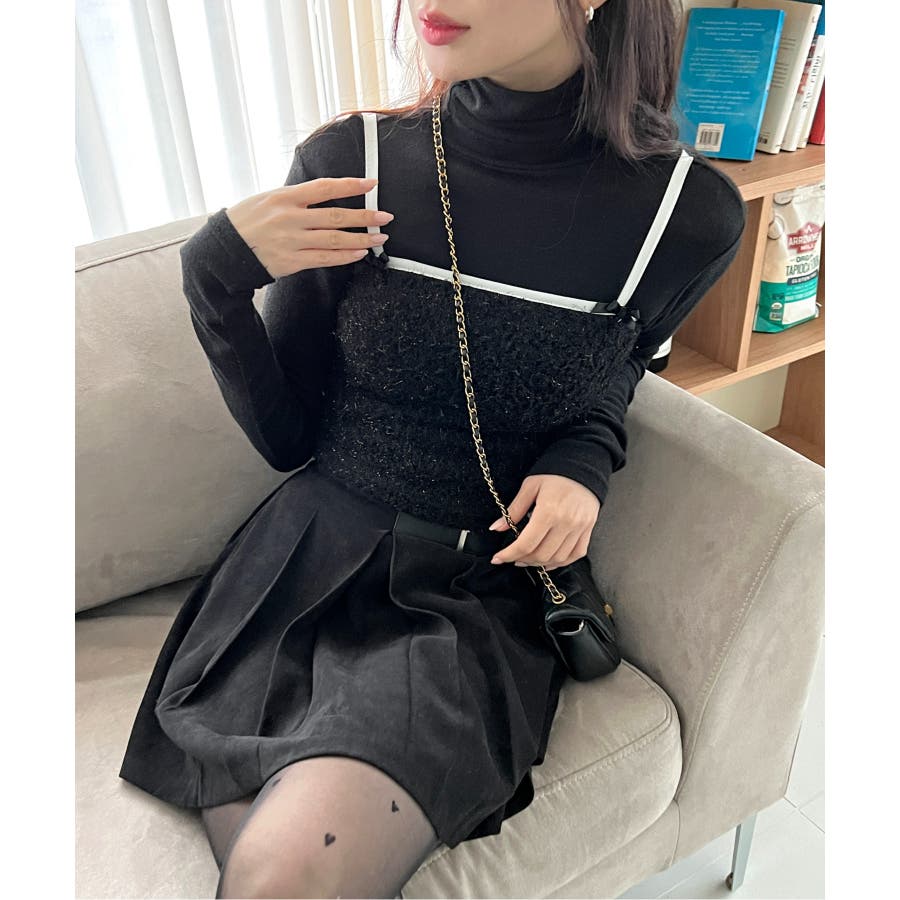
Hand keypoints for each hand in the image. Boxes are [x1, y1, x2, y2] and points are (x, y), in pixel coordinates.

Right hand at [225, 176, 393, 278]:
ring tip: (380, 238)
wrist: (224, 250)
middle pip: (336, 216)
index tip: (371, 184)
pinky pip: (325, 259)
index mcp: (284, 197)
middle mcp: (290, 218)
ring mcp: (292, 241)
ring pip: (335, 239)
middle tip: (385, 216)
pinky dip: (345, 256)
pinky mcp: (292, 261)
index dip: (350, 185)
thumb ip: (296, 198)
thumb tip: (327, 193)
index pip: (324, 188)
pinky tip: (360, 254)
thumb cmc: (247, 221)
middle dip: (364, 216)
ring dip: (361, 239)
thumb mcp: (268, 199)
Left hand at [488, 474, 599, 570]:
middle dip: (522, 559)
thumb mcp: (530, 487)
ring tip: (528, 559)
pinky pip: (575, 555)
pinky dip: (560, 562)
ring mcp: (579, 528)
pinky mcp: (588, 530)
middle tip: (512, 557)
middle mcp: (566, 522)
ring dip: (540, 563)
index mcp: (549, 511)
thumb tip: (496, 527)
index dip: (509, 554)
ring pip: (558, 558)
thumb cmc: (554, 476)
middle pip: (541, 554)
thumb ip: (514, 509)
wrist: (582, 468)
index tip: (498, 558)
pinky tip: (548, 561)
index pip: (526, 543)